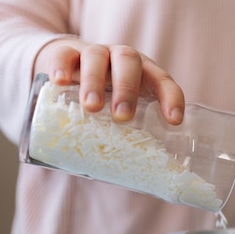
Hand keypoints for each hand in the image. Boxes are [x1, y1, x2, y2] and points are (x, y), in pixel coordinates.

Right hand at [33, 39, 184, 123]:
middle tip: (122, 116)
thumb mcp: (122, 114)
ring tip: (91, 108)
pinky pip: (63, 55)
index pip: (163, 81)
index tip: (174, 121)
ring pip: (96, 58)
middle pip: (129, 62)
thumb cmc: (106, 100)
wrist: (71, 70)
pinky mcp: (66, 53)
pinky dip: (62, 66)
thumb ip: (129, 136)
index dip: (171, 98)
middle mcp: (121, 59)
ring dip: (95, 82)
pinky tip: (60, 82)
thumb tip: (141, 180)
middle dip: (127, 89)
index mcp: (144, 74)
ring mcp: (94, 54)